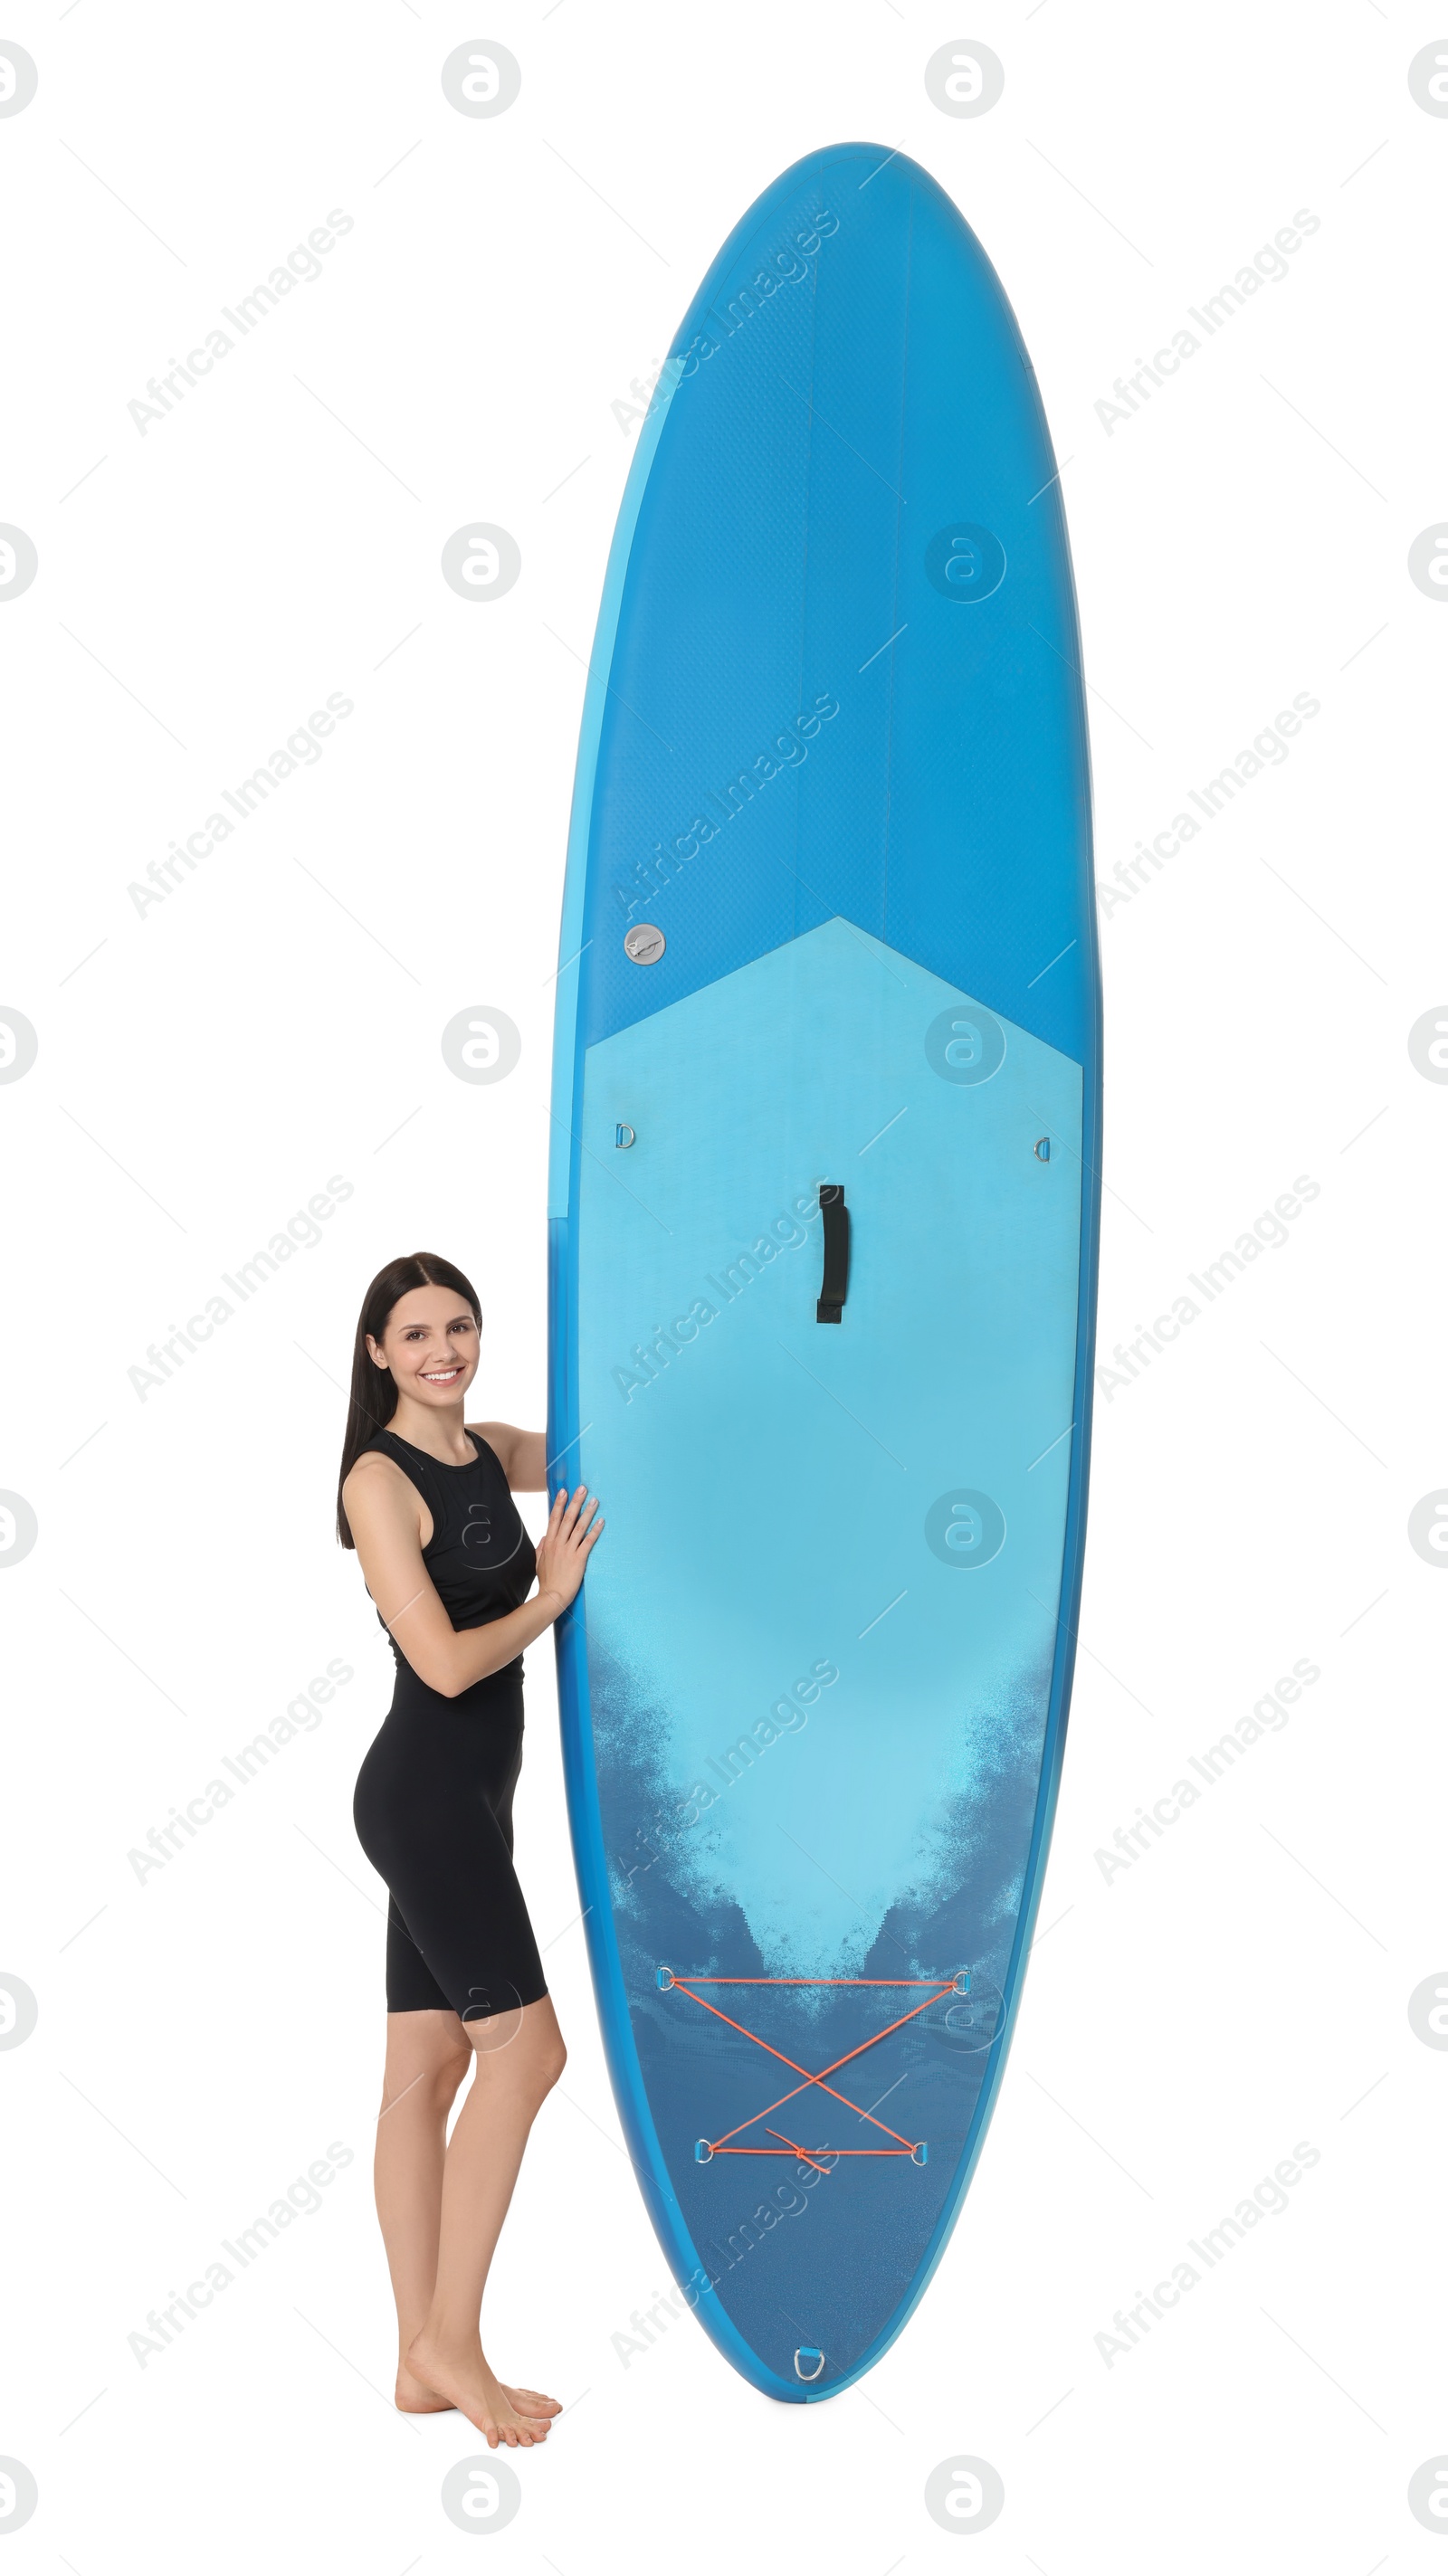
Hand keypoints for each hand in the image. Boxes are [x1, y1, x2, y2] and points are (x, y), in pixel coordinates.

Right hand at [535, 1484, 602, 1614]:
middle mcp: (558, 1544)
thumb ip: (541, 1548)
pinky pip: (588, 1542)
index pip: (553, 1519)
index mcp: (549, 1543)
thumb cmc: (547, 1581)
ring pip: (579, 1527)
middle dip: (575, 1502)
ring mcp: (568, 1551)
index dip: (559, 1504)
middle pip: (567, 1518)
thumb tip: (544, 1537)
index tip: (564, 1491)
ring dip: (587, 1512)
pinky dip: (595, 1531)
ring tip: (594, 1500)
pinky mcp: (579, 1559)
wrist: (552, 1596)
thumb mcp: (538, 1562)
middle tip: (583, 1488)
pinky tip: (601, 1522)